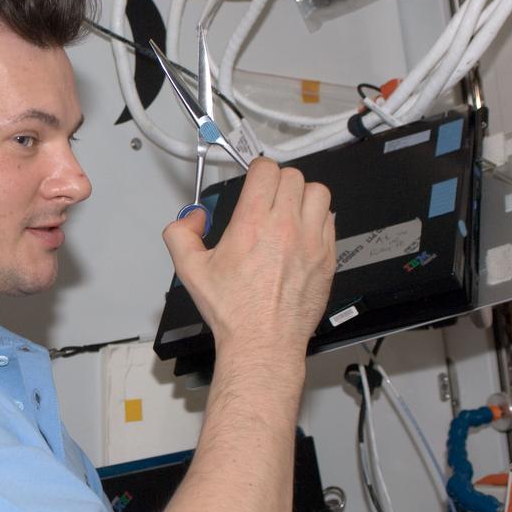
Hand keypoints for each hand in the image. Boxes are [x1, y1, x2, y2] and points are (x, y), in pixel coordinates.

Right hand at [162, 159, 335, 359]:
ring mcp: (311, 241)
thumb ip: (180, 235)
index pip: (266, 170)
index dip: (257, 170)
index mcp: (252, 224)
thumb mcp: (189, 270)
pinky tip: (303, 232)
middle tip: (268, 196)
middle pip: (293, 177)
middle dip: (278, 182)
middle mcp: (285, 227)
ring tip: (291, 210)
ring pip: (319, 192)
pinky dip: (318, 219)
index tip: (254, 178)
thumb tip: (193, 218)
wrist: (263, 341)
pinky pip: (331, 220)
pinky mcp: (327, 257)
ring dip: (303, 196)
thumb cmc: (234, 311)